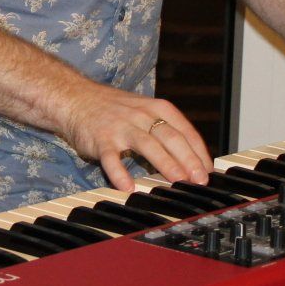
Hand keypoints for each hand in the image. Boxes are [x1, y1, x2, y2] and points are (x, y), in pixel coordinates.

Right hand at [57, 82, 212, 191]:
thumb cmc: (114, 110)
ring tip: (177, 182)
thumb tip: (191, 159)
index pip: (185, 130)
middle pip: (171, 137)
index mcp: (157, 108)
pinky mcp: (101, 139)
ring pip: (147, 145)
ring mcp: (121, 127)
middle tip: (200, 180)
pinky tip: (128, 187)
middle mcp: (141, 116)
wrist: (75, 98)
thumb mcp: (145, 112)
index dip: (199, 151)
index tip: (208, 170)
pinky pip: (112, 158)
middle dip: (188, 160)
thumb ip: (166, 131)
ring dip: (165, 164)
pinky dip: (120, 173)